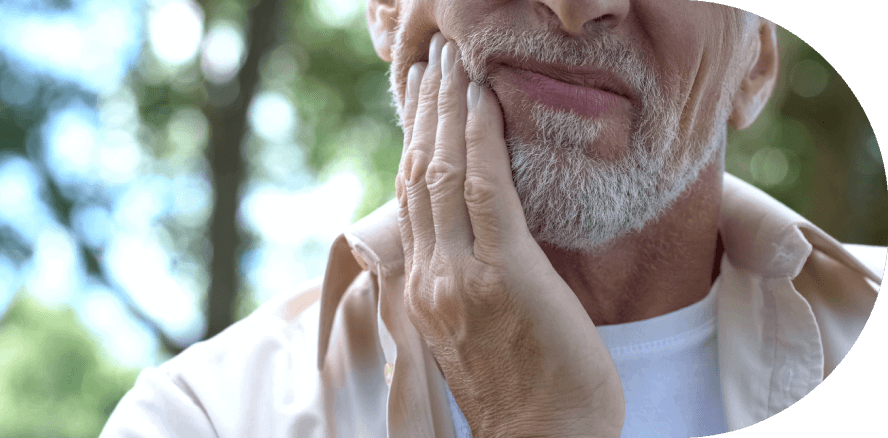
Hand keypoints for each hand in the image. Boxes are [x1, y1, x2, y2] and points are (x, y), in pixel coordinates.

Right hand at [396, 32, 624, 437]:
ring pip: (443, 174)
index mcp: (422, 289)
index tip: (419, 100)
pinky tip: (482, 102)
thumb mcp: (477, 326)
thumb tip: (484, 222)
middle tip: (429, 62)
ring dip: (446, 111)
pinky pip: (487, 191)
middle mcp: (429, 276)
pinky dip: (482, 140)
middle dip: (423, 111)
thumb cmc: (524, 387)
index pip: (410, 199)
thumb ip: (468, 272)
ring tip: (450, 66)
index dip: (413, 142)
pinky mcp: (504, 274)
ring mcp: (460, 275)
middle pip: (418, 176)